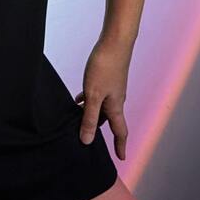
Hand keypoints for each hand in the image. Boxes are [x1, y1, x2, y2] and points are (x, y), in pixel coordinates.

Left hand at [74, 37, 133, 160]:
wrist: (115, 41)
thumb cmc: (105, 66)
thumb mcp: (93, 95)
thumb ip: (89, 118)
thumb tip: (87, 141)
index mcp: (115, 107)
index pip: (120, 131)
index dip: (120, 146)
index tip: (121, 158)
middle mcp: (116, 99)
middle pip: (110, 121)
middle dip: (103, 132)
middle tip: (93, 142)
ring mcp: (112, 88)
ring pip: (103, 108)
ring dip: (93, 117)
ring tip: (80, 123)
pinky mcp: (107, 78)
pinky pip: (98, 95)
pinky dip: (89, 101)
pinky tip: (78, 99)